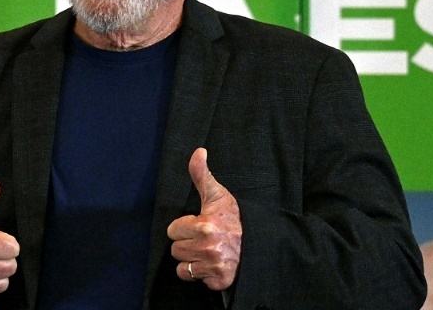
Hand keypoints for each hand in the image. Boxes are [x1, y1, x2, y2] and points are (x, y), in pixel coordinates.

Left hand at [167, 148, 241, 290]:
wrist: (260, 242)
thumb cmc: (235, 218)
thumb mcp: (218, 195)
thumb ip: (201, 175)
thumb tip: (198, 151)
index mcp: (204, 226)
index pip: (172, 231)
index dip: (184, 227)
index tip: (198, 225)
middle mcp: (208, 247)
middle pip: (176, 250)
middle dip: (187, 244)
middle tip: (203, 239)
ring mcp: (214, 266)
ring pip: (183, 267)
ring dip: (192, 260)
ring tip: (206, 251)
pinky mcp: (219, 281)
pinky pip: (196, 279)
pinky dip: (202, 274)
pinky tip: (212, 263)